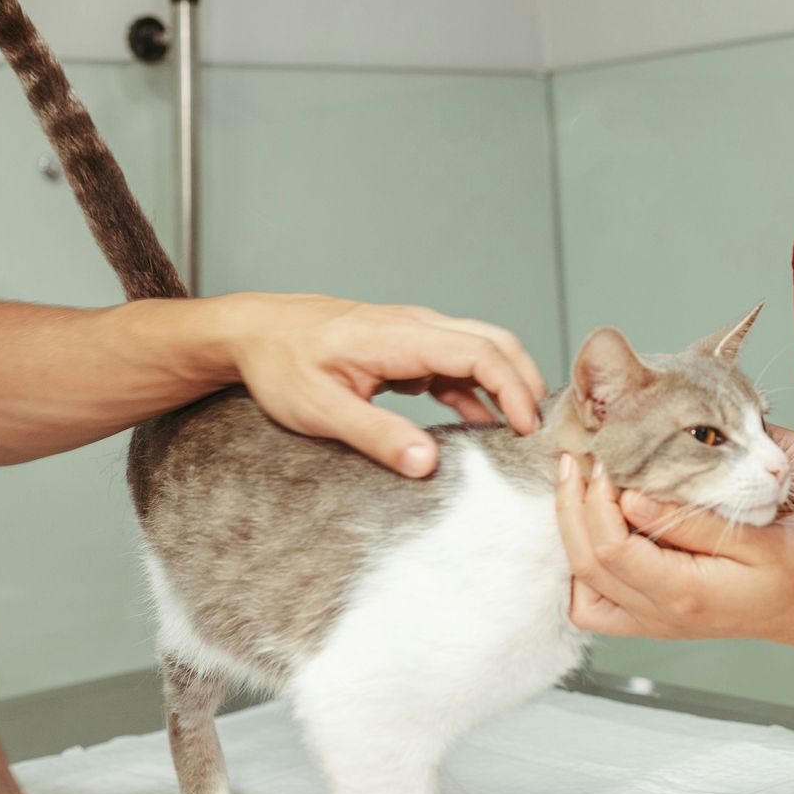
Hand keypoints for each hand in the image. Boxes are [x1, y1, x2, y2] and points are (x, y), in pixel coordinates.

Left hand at [225, 295, 547, 475]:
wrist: (253, 331)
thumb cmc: (280, 364)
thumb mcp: (320, 410)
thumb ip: (377, 436)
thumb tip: (428, 466)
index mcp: (400, 336)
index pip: (480, 352)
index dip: (514, 389)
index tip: (525, 429)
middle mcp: (416, 326)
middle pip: (495, 342)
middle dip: (527, 382)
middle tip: (539, 431)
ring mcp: (414, 334)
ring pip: (481, 350)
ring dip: (506, 385)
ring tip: (520, 432)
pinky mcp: (407, 348)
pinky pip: (457, 364)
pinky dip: (478, 391)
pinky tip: (481, 425)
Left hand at [554, 455, 793, 644]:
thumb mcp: (755, 536)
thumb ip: (692, 520)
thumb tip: (632, 497)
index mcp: (684, 593)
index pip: (612, 550)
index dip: (597, 503)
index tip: (605, 465)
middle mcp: (661, 616)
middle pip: (587, 567)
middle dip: (571, 510)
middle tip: (575, 465)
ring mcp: (655, 625)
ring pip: (584, 593)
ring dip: (573, 542)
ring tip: (579, 496)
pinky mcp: (655, 622)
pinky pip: (600, 607)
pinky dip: (587, 572)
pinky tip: (599, 534)